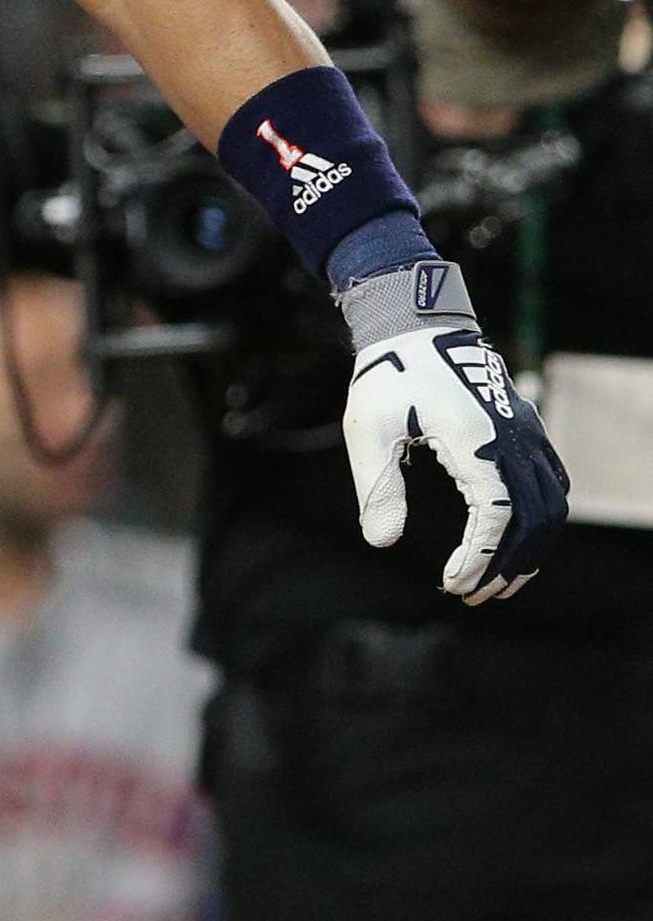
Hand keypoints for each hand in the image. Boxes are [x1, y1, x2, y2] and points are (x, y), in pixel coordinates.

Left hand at [340, 262, 567, 602]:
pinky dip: (540, 520)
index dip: (478, 557)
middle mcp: (513, 439)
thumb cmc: (388, 374)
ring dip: (530, 549)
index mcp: (476, 440)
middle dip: (506, 565)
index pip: (495, 516)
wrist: (417, 324)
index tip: (452, 584)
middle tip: (472, 595)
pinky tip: (514, 541)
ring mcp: (527, 433)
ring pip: (551, 505)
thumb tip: (382, 542)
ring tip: (495, 582)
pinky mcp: (527, 430)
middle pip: (532, 520)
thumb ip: (378, 487)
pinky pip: (551, 484)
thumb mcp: (368, 429)